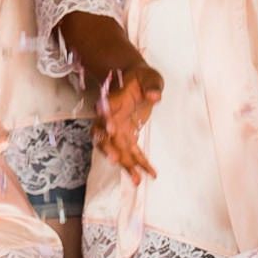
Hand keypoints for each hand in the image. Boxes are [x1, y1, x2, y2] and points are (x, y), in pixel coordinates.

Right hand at [94, 64, 162, 184]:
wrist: (138, 82)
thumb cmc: (142, 78)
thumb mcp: (150, 77)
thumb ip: (152, 86)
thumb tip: (154, 96)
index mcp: (115, 100)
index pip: (106, 109)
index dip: (105, 118)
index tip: (110, 127)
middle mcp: (112, 117)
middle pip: (104, 135)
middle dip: (108, 149)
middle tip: (115, 160)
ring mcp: (119, 129)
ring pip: (117, 149)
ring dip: (125, 165)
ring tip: (136, 180)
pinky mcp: (129, 136)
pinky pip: (133, 152)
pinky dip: (141, 164)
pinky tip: (152, 174)